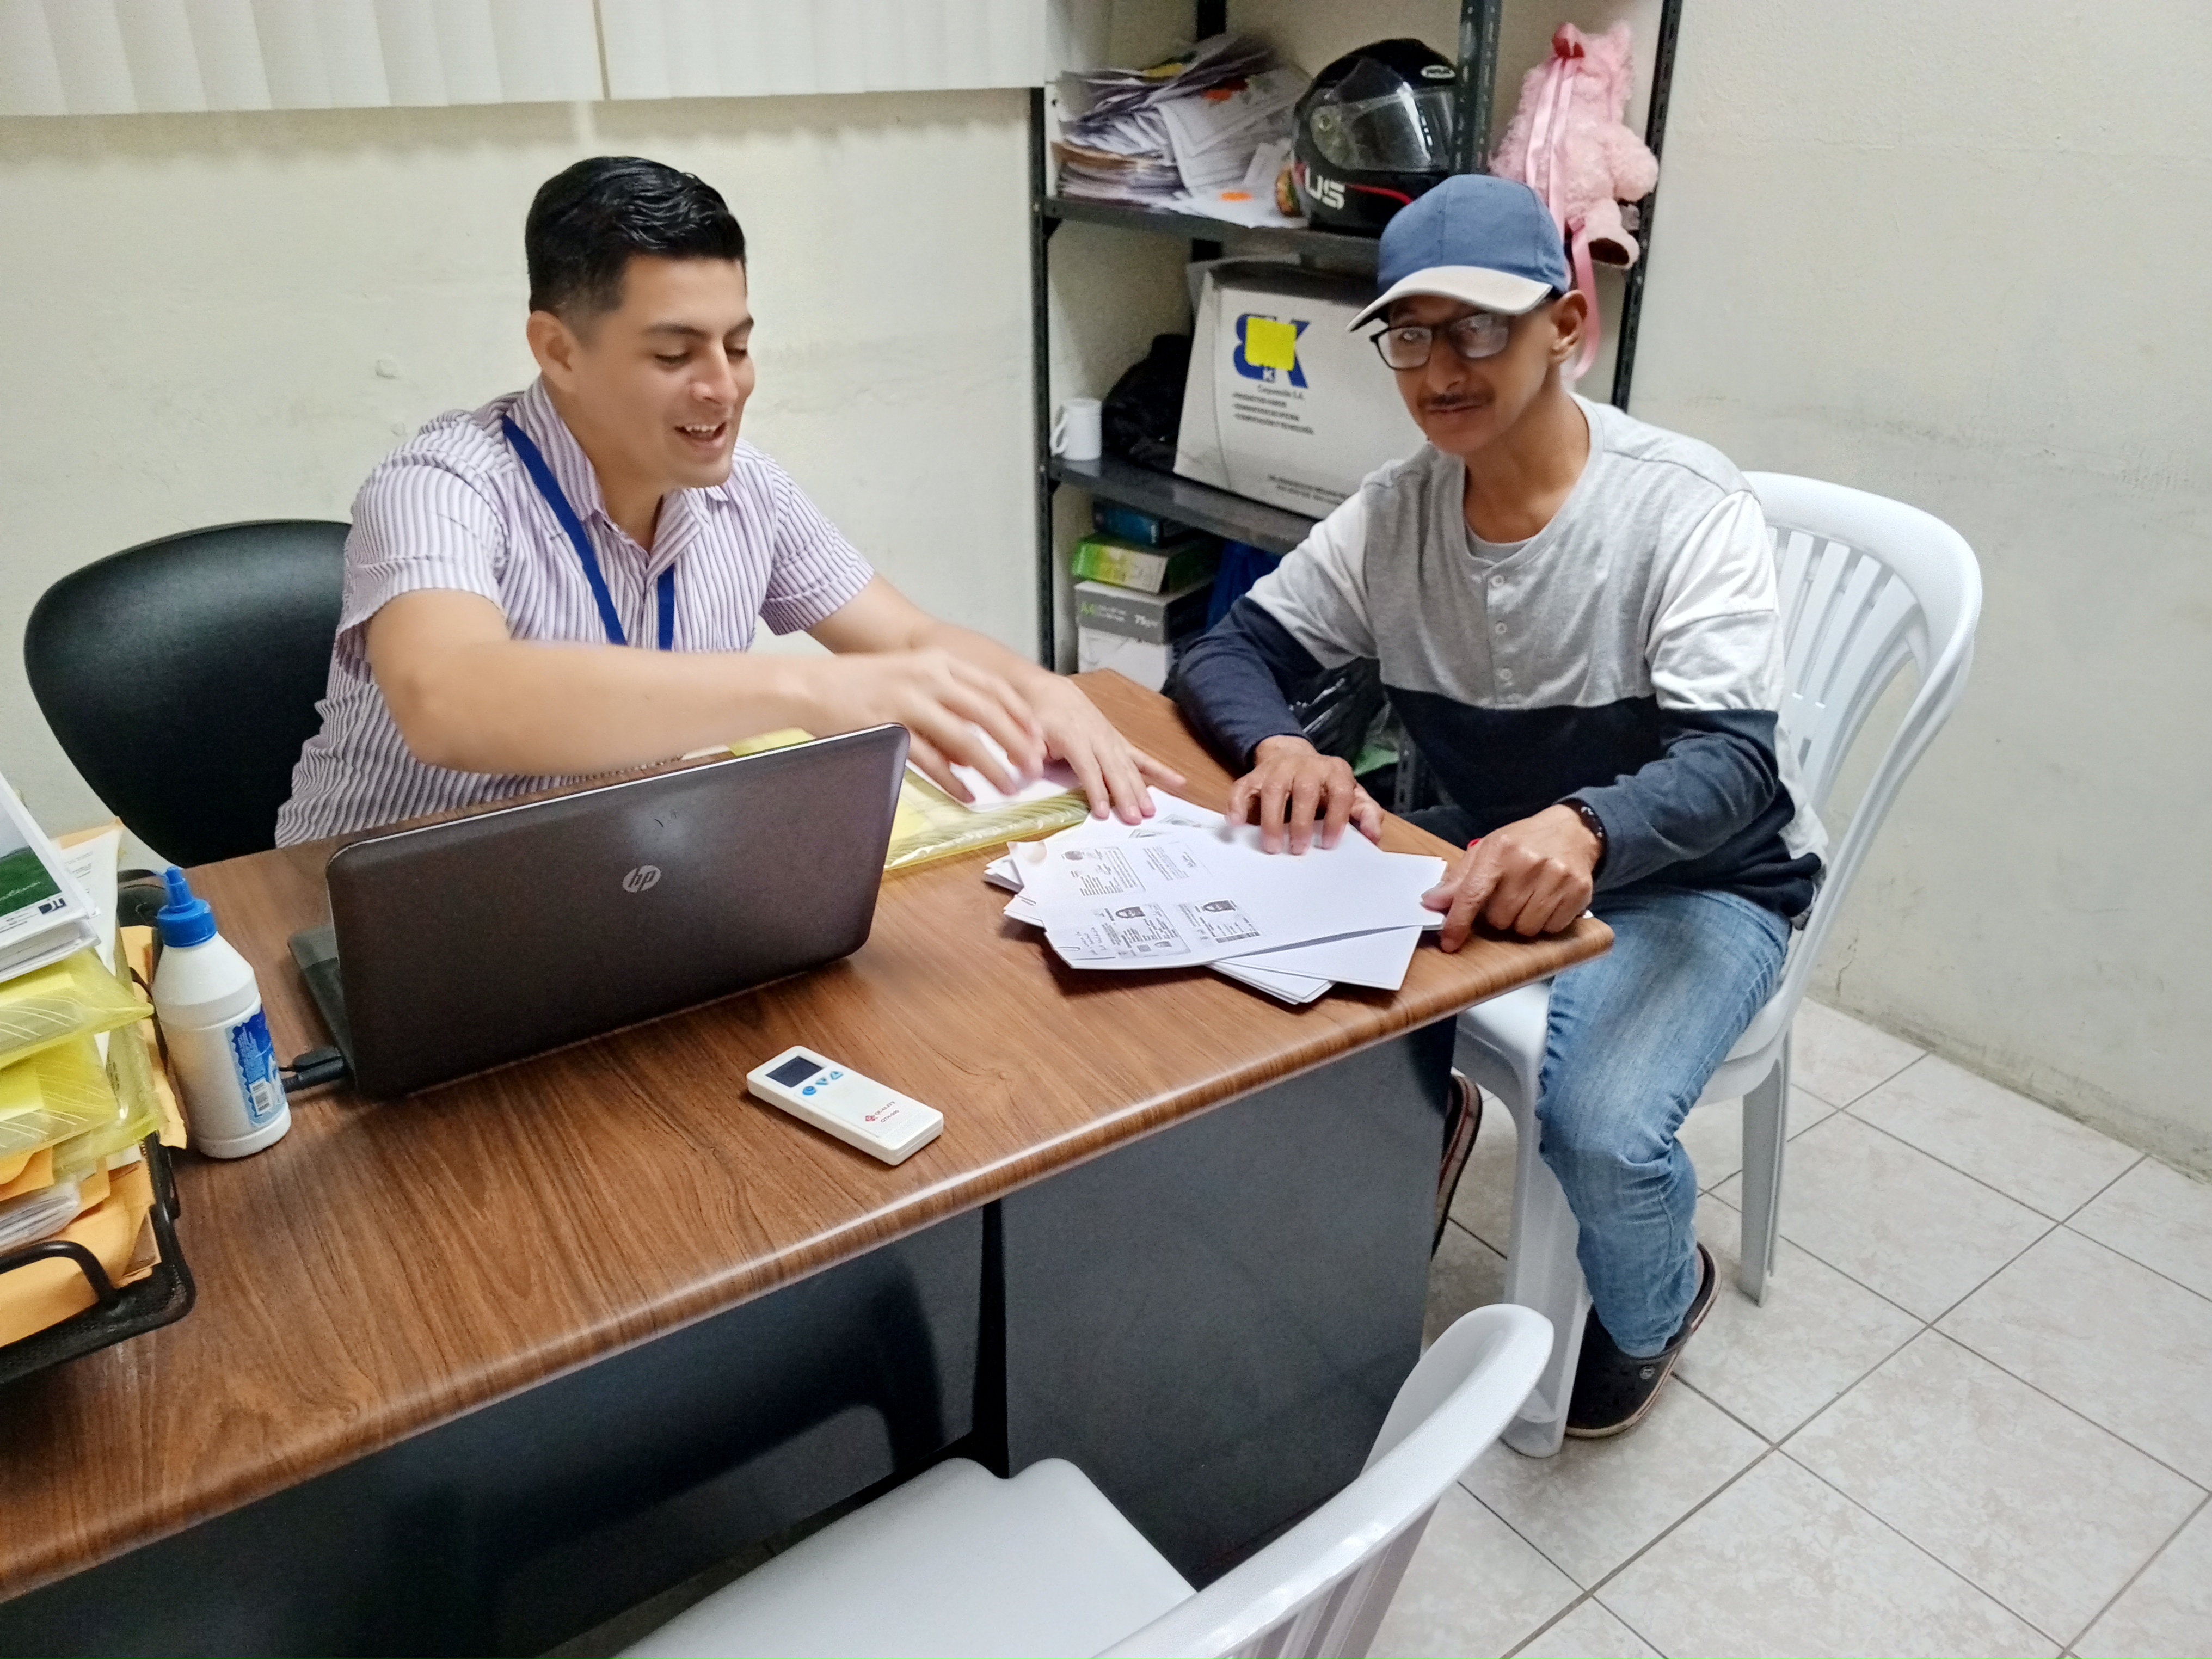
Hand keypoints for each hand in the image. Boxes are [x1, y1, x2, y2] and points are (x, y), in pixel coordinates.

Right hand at [792, 649, 1044, 795]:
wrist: (811, 686)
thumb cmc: (862, 686)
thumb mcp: (911, 680)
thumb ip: (946, 705)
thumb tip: (975, 753)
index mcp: (939, 661)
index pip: (994, 687)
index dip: (1021, 715)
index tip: (1039, 739)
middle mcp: (930, 677)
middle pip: (988, 713)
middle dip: (1017, 743)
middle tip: (1034, 768)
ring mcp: (910, 701)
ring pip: (965, 740)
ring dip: (992, 767)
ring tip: (1008, 788)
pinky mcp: (890, 727)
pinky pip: (931, 760)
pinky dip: (953, 780)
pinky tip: (967, 795)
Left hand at [1024, 675, 1185, 822]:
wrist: (1050, 692)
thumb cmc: (1037, 716)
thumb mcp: (1027, 731)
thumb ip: (1030, 751)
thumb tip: (1032, 769)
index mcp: (1074, 737)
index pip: (1087, 768)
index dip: (1095, 790)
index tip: (1102, 812)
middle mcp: (1098, 738)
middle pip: (1114, 770)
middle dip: (1125, 795)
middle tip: (1134, 818)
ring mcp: (1112, 740)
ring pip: (1130, 767)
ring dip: (1142, 789)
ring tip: (1151, 811)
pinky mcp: (1119, 742)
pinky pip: (1142, 757)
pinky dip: (1160, 770)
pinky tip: (1179, 781)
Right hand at [1228, 734, 1384, 853]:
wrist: (1292, 757)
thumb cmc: (1324, 785)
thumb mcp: (1350, 794)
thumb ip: (1365, 813)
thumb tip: (1373, 836)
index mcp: (1334, 770)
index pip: (1339, 792)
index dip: (1336, 818)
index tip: (1329, 844)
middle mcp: (1306, 766)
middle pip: (1305, 791)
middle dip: (1301, 823)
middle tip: (1298, 850)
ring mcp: (1278, 769)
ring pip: (1272, 790)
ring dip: (1271, 820)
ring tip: (1272, 846)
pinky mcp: (1254, 775)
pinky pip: (1242, 787)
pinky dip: (1236, 805)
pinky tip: (1236, 823)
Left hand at [1422, 804, 1599, 949]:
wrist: (1572, 830)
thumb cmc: (1523, 843)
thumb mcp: (1487, 851)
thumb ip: (1459, 879)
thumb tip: (1431, 902)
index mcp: (1500, 851)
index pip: (1472, 894)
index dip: (1458, 922)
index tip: (1449, 942)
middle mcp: (1529, 863)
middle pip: (1500, 919)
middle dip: (1498, 916)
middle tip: (1507, 898)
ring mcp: (1557, 877)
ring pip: (1526, 929)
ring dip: (1521, 922)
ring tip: (1527, 899)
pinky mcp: (1579, 891)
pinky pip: (1551, 929)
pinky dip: (1545, 923)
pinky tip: (1546, 902)